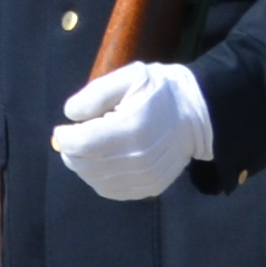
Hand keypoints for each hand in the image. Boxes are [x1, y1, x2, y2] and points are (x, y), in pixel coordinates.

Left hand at [50, 58, 215, 202]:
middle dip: (71, 151)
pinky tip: (105, 161)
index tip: (65, 128)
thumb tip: (70, 115)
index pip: (80, 144)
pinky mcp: (151, 187)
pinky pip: (111, 190)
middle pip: (83, 165)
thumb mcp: (130, 76)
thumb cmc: (161, 91)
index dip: (64, 137)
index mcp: (131, 128)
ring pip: (94, 179)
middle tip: (78, 136)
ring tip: (94, 146)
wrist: (201, 114)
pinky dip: (99, 177)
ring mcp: (146, 176)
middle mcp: (138, 158)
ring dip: (83, 165)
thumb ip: (95, 93)